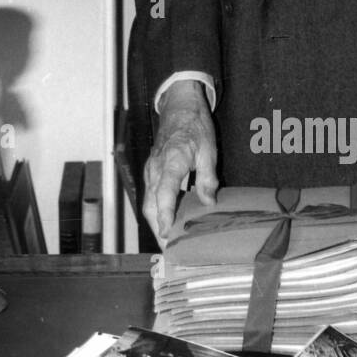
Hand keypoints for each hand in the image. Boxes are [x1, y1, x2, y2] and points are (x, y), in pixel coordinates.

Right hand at [142, 81, 218, 244]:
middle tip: (169, 250)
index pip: (164, 193)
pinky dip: (155, 211)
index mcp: (171, 162)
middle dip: (157, 228)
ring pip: (147, 202)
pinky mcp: (151, 171)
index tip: (167, 234)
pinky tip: (167, 221)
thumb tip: (208, 203)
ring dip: (155, 222)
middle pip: (150, 204)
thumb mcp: (209, 149)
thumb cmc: (195, 126)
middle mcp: (155, 168)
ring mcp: (150, 170)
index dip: (165, 215)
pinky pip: (150, 195)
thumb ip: (208, 177)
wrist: (179, 106)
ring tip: (168, 242)